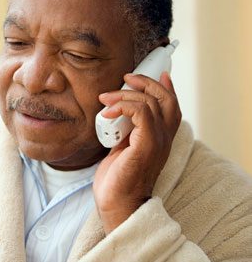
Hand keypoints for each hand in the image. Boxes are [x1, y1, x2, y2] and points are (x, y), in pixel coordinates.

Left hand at [93, 72, 180, 233]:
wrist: (117, 202)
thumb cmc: (117, 178)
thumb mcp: (123, 146)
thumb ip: (127, 129)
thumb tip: (119, 111)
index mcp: (159, 138)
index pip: (171, 106)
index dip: (166, 87)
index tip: (155, 74)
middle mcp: (163, 138)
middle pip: (166, 99)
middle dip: (146, 82)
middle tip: (126, 78)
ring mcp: (157, 141)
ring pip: (150, 102)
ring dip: (124, 95)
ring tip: (105, 99)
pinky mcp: (146, 145)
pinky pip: (141, 112)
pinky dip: (124, 105)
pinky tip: (107, 112)